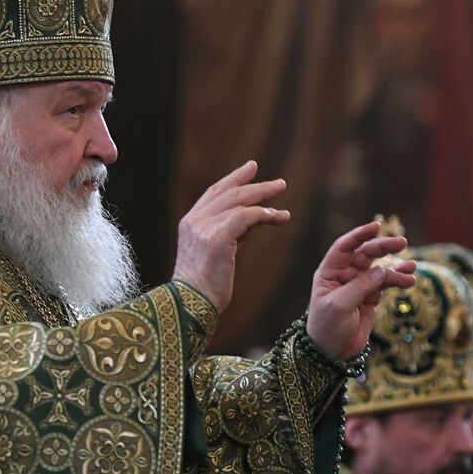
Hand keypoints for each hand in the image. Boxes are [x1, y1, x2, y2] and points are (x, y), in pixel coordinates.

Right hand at [173, 161, 289, 311]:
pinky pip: (245, 216)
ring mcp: (204, 227)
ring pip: (239, 201)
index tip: (251, 169)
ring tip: (283, 195)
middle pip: (228, 192)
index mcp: (189, 223)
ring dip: (264, 197)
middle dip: (255, 184)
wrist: (190, 304)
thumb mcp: (215, 254)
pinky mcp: (217, 236)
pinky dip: (263, 214)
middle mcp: (194, 220)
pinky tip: (277, 217)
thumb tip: (253, 220)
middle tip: (279, 183)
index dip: (233, 179)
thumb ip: (230, 233)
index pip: (214, 193)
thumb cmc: (203, 287)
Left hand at [306, 222, 417, 359]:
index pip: (344, 247)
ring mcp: (359, 286)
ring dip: (396, 267)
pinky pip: (386, 284)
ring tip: (412, 267)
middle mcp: (345, 275)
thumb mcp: (339, 306)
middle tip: (401, 243)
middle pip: (365, 254)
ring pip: (380, 269)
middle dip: (383, 247)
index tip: (376, 227)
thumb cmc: (327, 327)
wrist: (331, 353)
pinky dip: (399, 280)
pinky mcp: (371, 298)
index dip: (359, 235)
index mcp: (330, 273)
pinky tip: (410, 278)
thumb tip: (382, 270)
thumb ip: (360, 287)